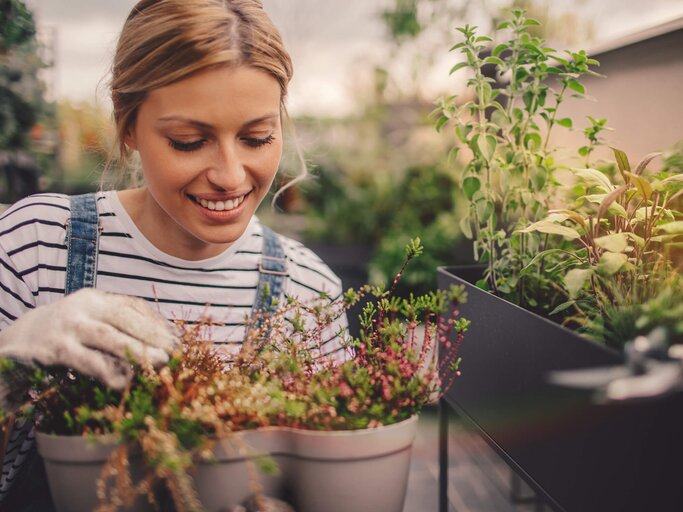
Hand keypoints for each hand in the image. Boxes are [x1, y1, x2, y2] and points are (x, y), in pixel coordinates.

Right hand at [0, 289, 177, 389]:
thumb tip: (163, 343)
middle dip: (154, 335)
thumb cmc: (66, 335)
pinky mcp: (56, 349)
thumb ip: (120, 328)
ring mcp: (69, 327)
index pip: (134, 306)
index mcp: (97, 298)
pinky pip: (89, 362)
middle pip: (126, 318)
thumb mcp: (92, 322)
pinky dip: (109, 371)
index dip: (158, 323)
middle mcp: (84, 307)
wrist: (16, 343)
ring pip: (110, 338)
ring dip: (139, 352)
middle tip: (175, 352)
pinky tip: (125, 381)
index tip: (177, 339)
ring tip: (161, 363)